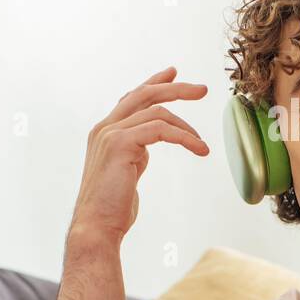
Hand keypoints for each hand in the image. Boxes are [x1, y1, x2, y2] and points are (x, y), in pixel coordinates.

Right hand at [68, 66, 209, 247]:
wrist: (97, 226)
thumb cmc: (113, 207)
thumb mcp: (126, 171)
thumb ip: (135, 152)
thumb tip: (149, 146)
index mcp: (105, 132)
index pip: (131, 98)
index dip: (154, 84)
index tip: (173, 73)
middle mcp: (104, 128)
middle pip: (144, 94)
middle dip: (175, 88)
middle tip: (202, 90)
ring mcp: (110, 134)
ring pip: (156, 112)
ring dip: (186, 126)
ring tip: (202, 144)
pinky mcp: (120, 143)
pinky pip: (160, 129)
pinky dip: (184, 137)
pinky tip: (198, 149)